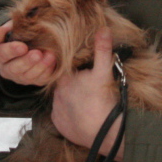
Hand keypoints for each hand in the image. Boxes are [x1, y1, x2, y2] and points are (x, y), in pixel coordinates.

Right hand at [0, 22, 55, 86]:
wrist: (26, 44)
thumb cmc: (16, 34)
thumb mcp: (9, 28)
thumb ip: (4, 30)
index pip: (2, 54)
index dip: (12, 50)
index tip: (23, 46)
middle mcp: (6, 69)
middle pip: (14, 69)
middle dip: (27, 61)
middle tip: (37, 53)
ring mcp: (20, 77)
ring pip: (28, 76)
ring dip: (40, 66)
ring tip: (50, 55)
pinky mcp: (33, 81)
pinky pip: (40, 79)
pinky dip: (48, 71)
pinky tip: (54, 61)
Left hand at [51, 27, 122, 161]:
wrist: (105, 132)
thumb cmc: (104, 101)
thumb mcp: (104, 72)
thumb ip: (102, 49)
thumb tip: (103, 29)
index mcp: (64, 79)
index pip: (64, 70)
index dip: (74, 71)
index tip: (83, 75)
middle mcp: (56, 93)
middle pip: (63, 85)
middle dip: (73, 85)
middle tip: (87, 90)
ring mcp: (56, 109)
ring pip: (61, 99)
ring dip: (70, 99)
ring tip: (85, 103)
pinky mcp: (58, 123)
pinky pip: (61, 114)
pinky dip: (69, 113)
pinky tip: (80, 114)